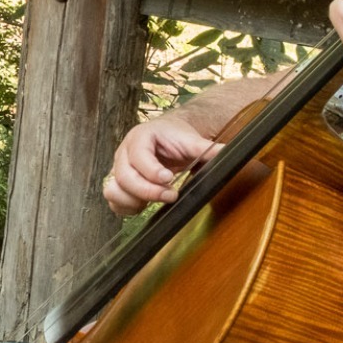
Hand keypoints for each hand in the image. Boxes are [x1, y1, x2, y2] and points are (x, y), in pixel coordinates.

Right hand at [104, 117, 219, 216]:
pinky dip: (127, 207)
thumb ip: (207, 148)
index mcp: (140, 137)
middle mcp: (124, 153)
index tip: (169, 180)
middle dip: (148, 191)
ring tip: (157, 201)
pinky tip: (145, 206)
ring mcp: (118, 169)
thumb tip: (229, 152)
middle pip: (124, 177)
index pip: (138, 156)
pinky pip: (113, 200)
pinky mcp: (118, 184)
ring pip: (114, 190)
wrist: (165, 135)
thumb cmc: (174, 137)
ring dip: (134, 200)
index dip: (152, 171)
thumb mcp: (191, 140)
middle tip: (171, 195)